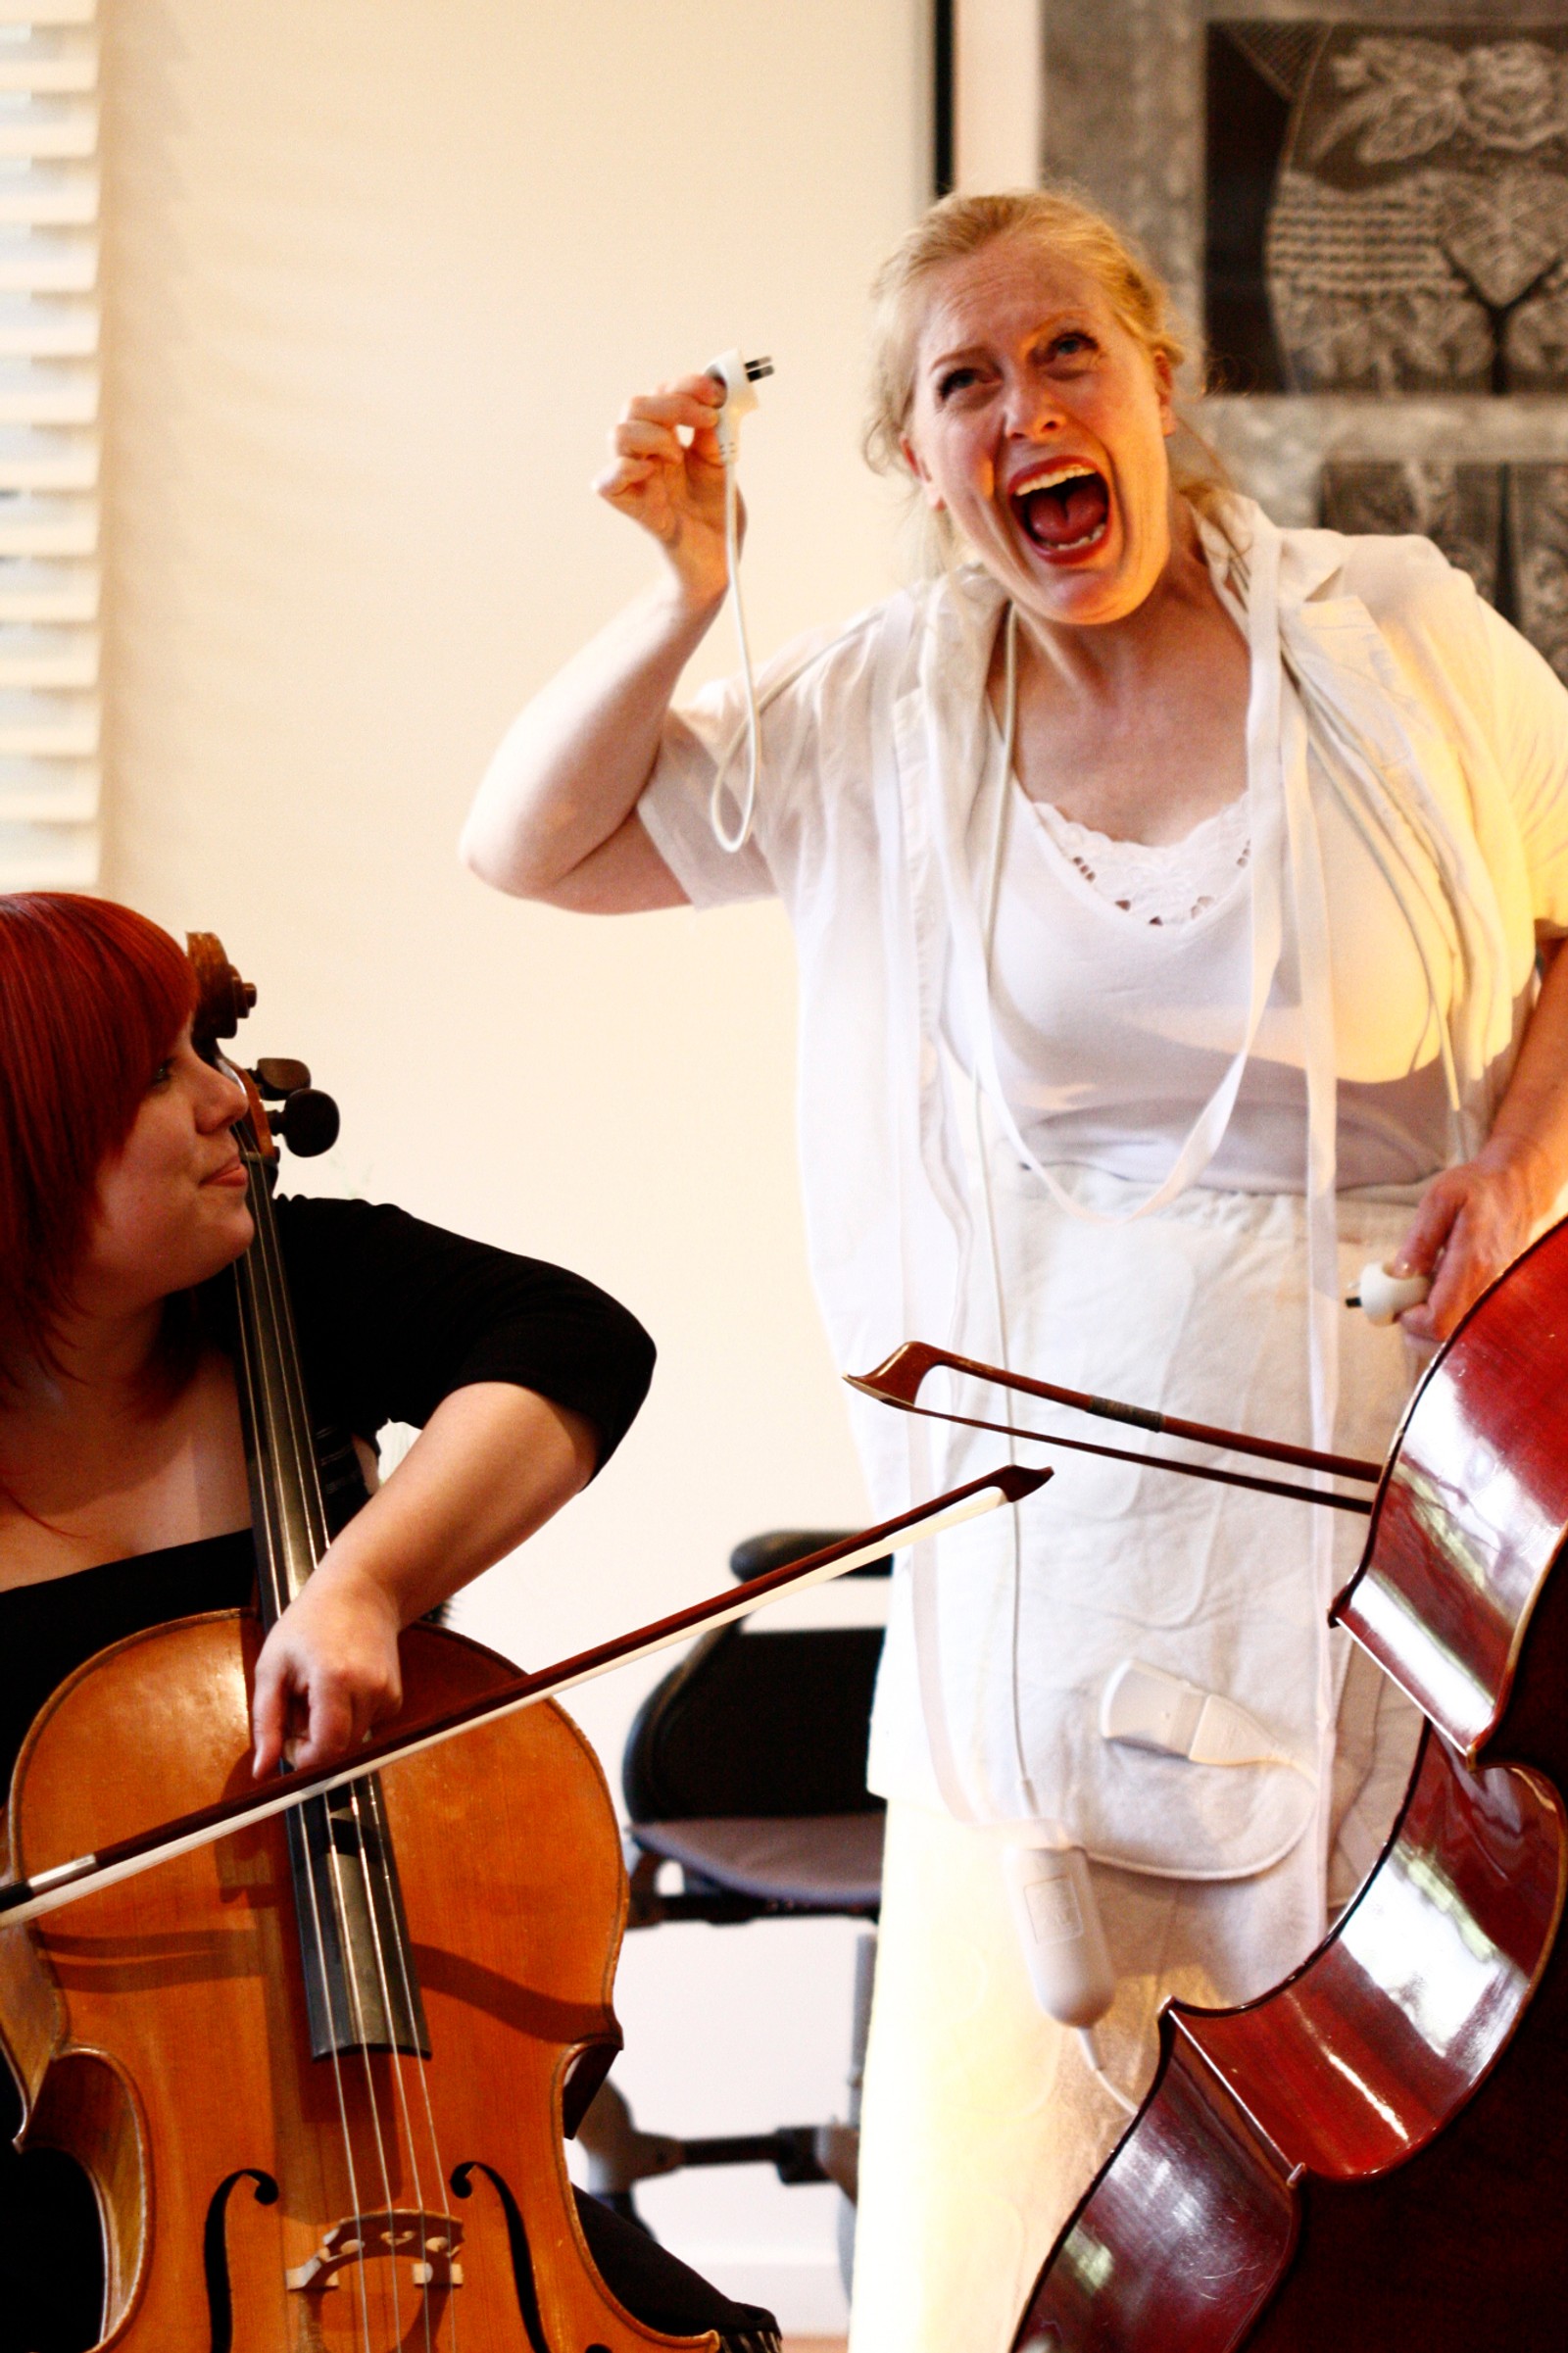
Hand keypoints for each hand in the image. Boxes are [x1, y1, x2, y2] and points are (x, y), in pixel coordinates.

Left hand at [250, 1559, 403, 1777]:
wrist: (361, 1593)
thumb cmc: (309, 1624)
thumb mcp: (272, 1667)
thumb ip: (266, 1723)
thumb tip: (262, 1771)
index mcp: (335, 1680)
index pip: (325, 1750)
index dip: (301, 1756)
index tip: (287, 1736)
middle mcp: (370, 1689)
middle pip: (338, 1749)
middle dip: (313, 1740)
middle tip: (298, 1706)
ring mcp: (388, 1693)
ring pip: (352, 1741)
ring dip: (330, 1729)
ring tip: (317, 1693)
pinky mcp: (395, 1698)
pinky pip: (366, 1728)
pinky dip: (349, 1719)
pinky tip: (340, 1689)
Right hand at [593, 372, 732, 609]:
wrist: (717, 563)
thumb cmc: (715, 516)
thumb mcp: (722, 464)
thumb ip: (716, 432)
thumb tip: (720, 396)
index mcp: (669, 437)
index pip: (662, 392)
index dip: (686, 385)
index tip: (715, 393)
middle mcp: (648, 453)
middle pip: (635, 405)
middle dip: (673, 404)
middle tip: (705, 421)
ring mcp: (636, 478)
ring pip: (618, 434)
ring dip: (654, 435)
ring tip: (680, 457)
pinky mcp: (631, 507)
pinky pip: (606, 481)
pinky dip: (626, 468)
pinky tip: (653, 472)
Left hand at [1389, 1138, 1552, 1343]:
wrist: (1520, 1187)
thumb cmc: (1478, 1189)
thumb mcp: (1441, 1199)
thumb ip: (1419, 1239)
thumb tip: (1401, 1274)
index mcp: (1473, 1265)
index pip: (1438, 1322)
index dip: (1410, 1319)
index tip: (1397, 1299)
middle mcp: (1489, 1288)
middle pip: (1446, 1339)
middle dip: (1415, 1326)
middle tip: (1404, 1296)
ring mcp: (1495, 1295)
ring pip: (1456, 1335)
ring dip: (1429, 1320)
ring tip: (1423, 1286)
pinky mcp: (1496, 1296)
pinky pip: (1467, 1320)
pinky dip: (1445, 1312)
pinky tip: (1440, 1285)